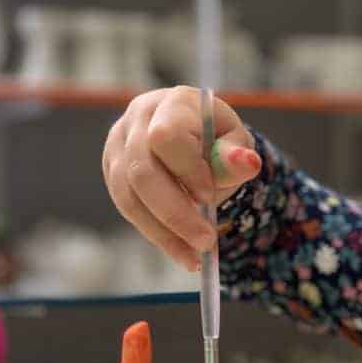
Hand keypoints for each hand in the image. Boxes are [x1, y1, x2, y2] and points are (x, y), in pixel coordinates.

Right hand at [102, 86, 261, 269]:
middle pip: (142, 173)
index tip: (208, 197)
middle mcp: (137, 121)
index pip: (166, 137)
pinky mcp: (113, 172)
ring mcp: (118, 146)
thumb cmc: (215, 137)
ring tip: (195, 257)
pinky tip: (181, 252)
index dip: (186, 170)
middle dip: (176, 214)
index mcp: (171, 104)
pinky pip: (129, 209)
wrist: (192, 134)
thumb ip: (237, 156)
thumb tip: (248, 164)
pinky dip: (157, 235)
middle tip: (206, 242)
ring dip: (164, 233)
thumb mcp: (235, 142)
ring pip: (129, 197)